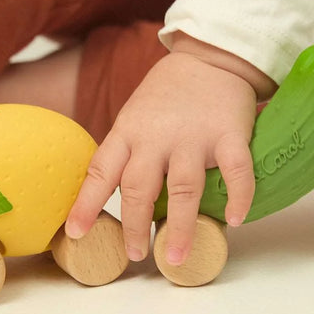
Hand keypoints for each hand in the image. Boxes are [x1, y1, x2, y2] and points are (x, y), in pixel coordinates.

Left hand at [65, 32, 275, 264]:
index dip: (86, 204)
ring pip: (183, 189)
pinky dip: (237, 197)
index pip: (101, 171)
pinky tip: (233, 220)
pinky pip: (235, 172)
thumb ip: (128, 152)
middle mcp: (156, 136)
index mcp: (128, 131)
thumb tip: (120, 201)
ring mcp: (194, 137)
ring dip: (180, 227)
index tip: (76, 233)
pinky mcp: (229, 135)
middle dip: (133, 226)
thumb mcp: (135, 116)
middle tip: (134, 254)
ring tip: (175, 257)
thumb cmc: (168, 94)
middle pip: (138, 187)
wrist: (211, 57)